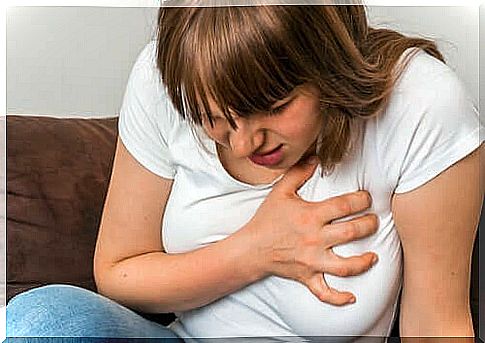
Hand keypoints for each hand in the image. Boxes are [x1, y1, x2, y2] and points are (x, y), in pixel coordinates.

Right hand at [246, 157, 377, 305]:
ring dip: (364, 261)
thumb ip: (298, 173)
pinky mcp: (308, 276)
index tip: (366, 197)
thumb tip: (315, 157)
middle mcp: (315, 239)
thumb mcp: (280, 192)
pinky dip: (339, 298)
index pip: (344, 205)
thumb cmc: (266, 220)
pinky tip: (352, 297)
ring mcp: (312, 260)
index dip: (361, 199)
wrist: (250, 249)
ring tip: (373, 255)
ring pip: (346, 265)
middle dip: (369, 225)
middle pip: (352, 232)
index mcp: (310, 216)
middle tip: (373, 221)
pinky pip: (325, 292)